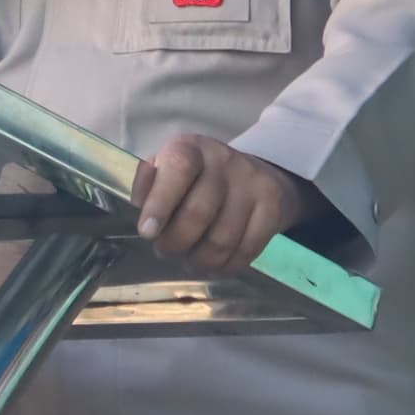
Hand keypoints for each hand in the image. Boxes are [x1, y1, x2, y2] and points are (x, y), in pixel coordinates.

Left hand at [132, 134, 309, 276]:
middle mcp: (225, 160)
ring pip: (222, 239)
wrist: (254, 174)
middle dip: (175, 243)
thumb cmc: (196, 178)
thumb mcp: (166, 170)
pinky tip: (215, 265)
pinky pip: (247, 250)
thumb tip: (141, 208)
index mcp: (192, 148)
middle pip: (199, 212)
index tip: (147, 232)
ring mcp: (253, 183)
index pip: (179, 168)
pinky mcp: (273, 208)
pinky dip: (226, 267)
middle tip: (165, 251)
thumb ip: (148, 185)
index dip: (160, 203)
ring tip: (190, 259)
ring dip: (200, 260)